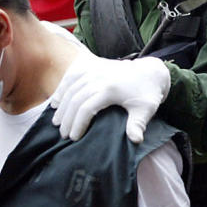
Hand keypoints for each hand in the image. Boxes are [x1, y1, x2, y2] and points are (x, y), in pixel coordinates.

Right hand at [51, 53, 170, 142]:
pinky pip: (71, 76)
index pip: (86, 108)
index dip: (78, 124)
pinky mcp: (92, 65)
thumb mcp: (146, 109)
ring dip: (61, 105)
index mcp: (110, 88)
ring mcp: (94, 69)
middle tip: (63, 134)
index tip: (74, 138)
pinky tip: (55, 101)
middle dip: (67, 119)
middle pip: (74, 99)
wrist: (150, 72)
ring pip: (70, 87)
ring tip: (57, 122)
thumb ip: (138, 124)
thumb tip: (135, 140)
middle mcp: (99, 76)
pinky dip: (61, 88)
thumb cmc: (147, 94)